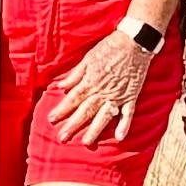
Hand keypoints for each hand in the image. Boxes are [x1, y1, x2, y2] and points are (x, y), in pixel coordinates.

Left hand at [45, 30, 154, 144]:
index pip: (73, 99)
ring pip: (104, 115)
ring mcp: (117, 95)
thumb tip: (60, 86)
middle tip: (62, 138)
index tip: (51, 119)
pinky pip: (128, 113)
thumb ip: (75, 74)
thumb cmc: (109, 48)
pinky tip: (120, 137)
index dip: (61, 110)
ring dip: (95, 129)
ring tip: (86, 142)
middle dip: (73, 125)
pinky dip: (125, 125)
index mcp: (90, 81)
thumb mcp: (88, 58)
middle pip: (85, 111)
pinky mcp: (131, 96)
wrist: (134, 42)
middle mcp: (102, 91)